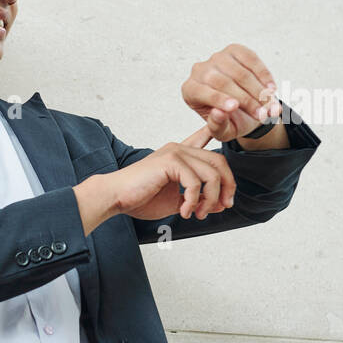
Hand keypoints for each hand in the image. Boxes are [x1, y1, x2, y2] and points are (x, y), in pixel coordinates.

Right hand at [103, 126, 237, 221]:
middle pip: (219, 161)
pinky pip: (195, 183)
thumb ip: (198, 200)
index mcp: (180, 155)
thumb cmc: (140, 198)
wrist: (116, 198)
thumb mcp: (176, 201)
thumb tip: (220, 204)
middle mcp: (179, 149)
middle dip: (227, 186)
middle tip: (222, 206)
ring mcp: (175, 153)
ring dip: (210, 199)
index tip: (226, 128)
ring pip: (211, 174)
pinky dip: (193, 201)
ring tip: (198, 214)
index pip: (204, 139)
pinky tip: (184, 211)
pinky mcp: (170, 162)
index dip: (218, 133)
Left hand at [182, 43, 281, 142]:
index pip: (203, 92)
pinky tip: (271, 89)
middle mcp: (199, 70)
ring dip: (258, 90)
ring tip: (270, 106)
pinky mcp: (234, 50)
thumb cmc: (229, 120)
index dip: (219, 99)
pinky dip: (263, 75)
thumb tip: (218, 113)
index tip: (234, 107)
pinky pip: (251, 60)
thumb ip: (217, 126)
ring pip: (240, 72)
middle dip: (246, 99)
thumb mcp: (223, 131)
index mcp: (190, 90)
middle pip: (223, 82)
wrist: (244, 106)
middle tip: (262, 114)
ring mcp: (217, 58)